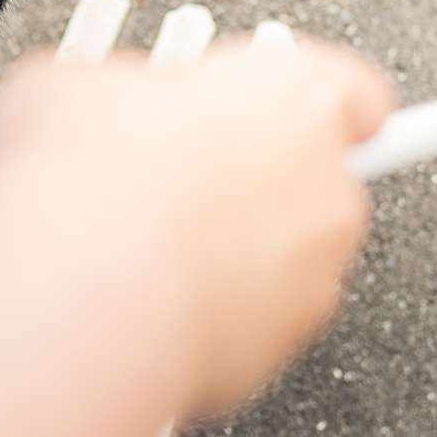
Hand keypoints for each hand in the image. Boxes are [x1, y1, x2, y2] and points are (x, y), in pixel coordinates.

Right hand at [0, 36, 393, 418]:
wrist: (86, 281)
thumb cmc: (95, 171)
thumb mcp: (79, 86)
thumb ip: (122, 94)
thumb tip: (91, 106)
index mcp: (299, 93)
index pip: (356, 93)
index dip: (321, 106)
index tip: (288, 114)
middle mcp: (327, 184)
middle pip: (317, 183)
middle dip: (255, 189)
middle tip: (180, 185)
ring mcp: (312, 275)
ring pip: (287, 264)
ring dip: (234, 259)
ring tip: (150, 252)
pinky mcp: (280, 350)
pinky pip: (253, 329)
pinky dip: (212, 321)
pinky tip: (147, 303)